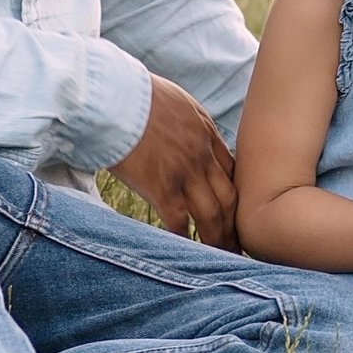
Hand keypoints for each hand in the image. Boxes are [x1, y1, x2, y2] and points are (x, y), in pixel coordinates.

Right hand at [111, 77, 239, 246]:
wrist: (114, 97)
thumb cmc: (136, 95)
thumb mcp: (176, 102)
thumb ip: (187, 123)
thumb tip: (184, 132)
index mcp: (205, 133)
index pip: (231, 172)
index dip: (236, 196)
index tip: (236, 213)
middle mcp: (201, 156)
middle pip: (229, 198)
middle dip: (236, 224)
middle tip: (238, 245)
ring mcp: (184, 173)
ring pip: (212, 214)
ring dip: (218, 239)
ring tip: (221, 257)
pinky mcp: (161, 187)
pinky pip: (180, 222)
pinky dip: (185, 239)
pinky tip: (187, 251)